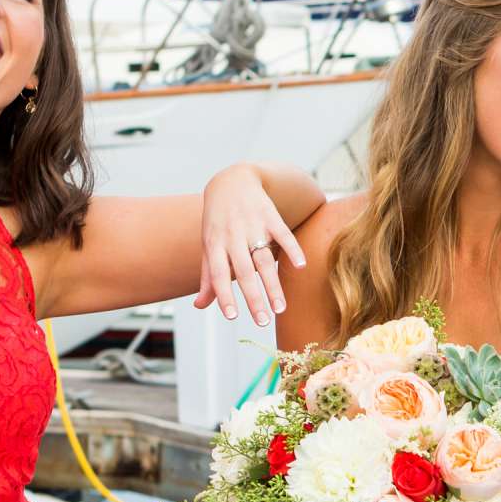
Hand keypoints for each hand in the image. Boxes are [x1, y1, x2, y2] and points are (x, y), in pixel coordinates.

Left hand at [195, 163, 307, 326]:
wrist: (232, 180)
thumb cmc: (219, 219)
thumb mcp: (209, 245)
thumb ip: (208, 277)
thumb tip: (200, 305)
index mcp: (214, 244)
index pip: (218, 274)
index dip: (224, 295)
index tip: (232, 316)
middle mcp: (232, 236)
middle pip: (243, 272)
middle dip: (254, 298)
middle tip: (263, 321)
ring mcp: (252, 225)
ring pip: (264, 259)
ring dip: (272, 285)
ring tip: (280, 308)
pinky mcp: (270, 215)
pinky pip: (282, 234)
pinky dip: (291, 249)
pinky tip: (300, 266)